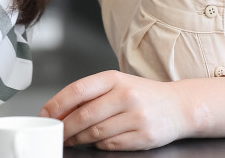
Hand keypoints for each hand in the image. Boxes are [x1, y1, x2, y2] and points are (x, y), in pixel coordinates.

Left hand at [40, 70, 192, 150]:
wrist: (179, 106)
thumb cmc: (143, 95)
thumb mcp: (118, 85)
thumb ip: (91, 94)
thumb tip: (59, 110)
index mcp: (115, 78)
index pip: (78, 90)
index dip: (57, 104)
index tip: (45, 114)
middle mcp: (126, 95)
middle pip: (84, 116)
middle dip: (65, 128)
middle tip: (56, 133)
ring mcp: (136, 117)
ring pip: (95, 133)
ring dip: (78, 139)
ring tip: (71, 139)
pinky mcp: (143, 137)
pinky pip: (110, 144)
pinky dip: (98, 145)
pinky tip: (95, 142)